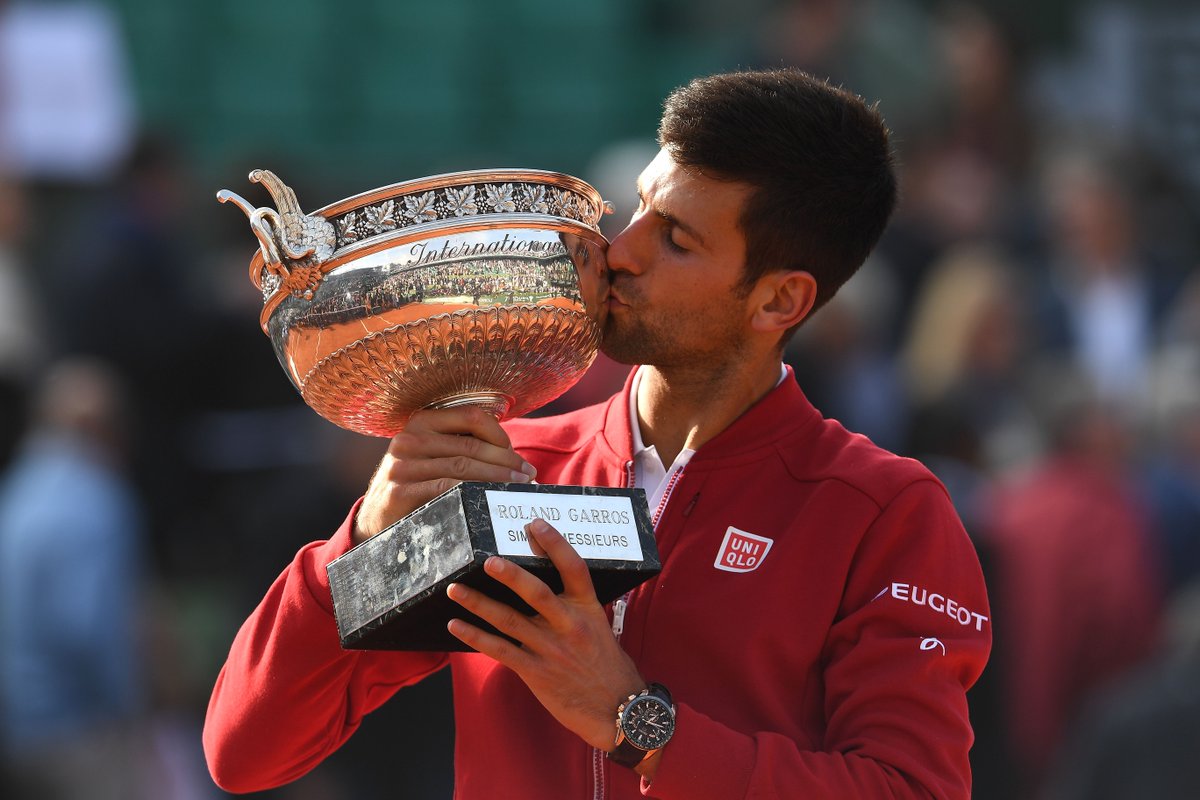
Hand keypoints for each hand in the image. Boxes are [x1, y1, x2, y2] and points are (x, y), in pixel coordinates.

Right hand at [353, 406, 536, 544]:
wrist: (376, 518)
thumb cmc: (417, 484)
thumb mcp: (432, 455)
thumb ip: (461, 445)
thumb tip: (511, 453)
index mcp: (421, 421)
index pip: (471, 417)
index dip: (500, 434)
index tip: (517, 457)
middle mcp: (409, 438)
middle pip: (471, 445)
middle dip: (506, 461)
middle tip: (528, 476)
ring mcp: (402, 464)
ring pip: (463, 466)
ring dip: (497, 478)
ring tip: (518, 488)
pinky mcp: (399, 491)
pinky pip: (445, 488)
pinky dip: (473, 493)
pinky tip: (489, 499)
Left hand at [445, 518, 645, 751]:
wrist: (618, 709)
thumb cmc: (607, 664)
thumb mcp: (597, 626)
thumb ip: (574, 605)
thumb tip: (547, 581)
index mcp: (587, 609)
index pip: (573, 568)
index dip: (555, 544)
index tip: (535, 524)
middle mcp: (569, 625)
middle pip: (537, 593)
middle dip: (511, 575)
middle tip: (487, 560)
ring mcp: (550, 649)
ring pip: (509, 621)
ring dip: (479, 604)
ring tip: (455, 589)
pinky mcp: (535, 672)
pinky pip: (500, 650)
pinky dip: (475, 637)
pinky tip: (456, 625)